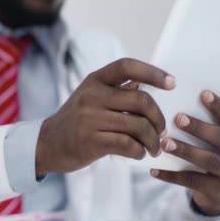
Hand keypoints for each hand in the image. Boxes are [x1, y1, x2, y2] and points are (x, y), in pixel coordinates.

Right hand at [35, 58, 175, 176]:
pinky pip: (128, 145)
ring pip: (138, 126)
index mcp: (95, 80)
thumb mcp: (92, 97)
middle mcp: (92, 96)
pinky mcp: (91, 141)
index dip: (153, 72)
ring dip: (153, 140)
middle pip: (141, 100)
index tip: (172, 83)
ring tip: (154, 148)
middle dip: (158, 118)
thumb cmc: (77, 121)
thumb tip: (146, 83)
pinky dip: (140, 152)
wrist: (47, 144)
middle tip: (161, 131)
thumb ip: (117, 90)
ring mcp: (90, 118)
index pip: (127, 66)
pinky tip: (139, 154)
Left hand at [151, 90, 219, 214]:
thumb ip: (211, 123)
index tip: (203, 93)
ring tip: (165, 142)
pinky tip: (154, 170)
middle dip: (199, 127)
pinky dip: (171, 176)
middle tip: (178, 118)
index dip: (219, 107)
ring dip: (185, 150)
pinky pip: (192, 182)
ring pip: (208, 160)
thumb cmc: (216, 153)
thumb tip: (181, 98)